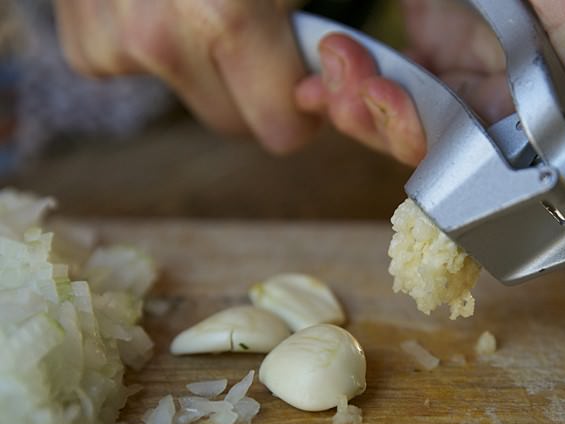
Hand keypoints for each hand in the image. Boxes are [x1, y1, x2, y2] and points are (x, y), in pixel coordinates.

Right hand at [54, 0, 318, 153]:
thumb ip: (318, 23)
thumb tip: (341, 79)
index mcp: (224, 15)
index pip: (278, 127)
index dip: (300, 107)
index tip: (304, 77)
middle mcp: (158, 36)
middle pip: (230, 120)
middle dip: (252, 88)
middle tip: (258, 30)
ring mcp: (113, 40)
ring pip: (186, 94)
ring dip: (203, 61)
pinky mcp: (82, 42)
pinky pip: (143, 73)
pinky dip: (155, 44)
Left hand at [296, 0, 564, 164]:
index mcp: (537, 68)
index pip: (510, 142)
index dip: (466, 156)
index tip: (420, 126)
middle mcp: (495, 79)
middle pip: (445, 142)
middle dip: (396, 124)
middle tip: (370, 87)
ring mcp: (452, 69)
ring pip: (404, 125)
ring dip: (361, 107)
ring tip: (340, 58)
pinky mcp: (418, 53)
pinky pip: (378, 95)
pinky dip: (343, 93)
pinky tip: (319, 84)